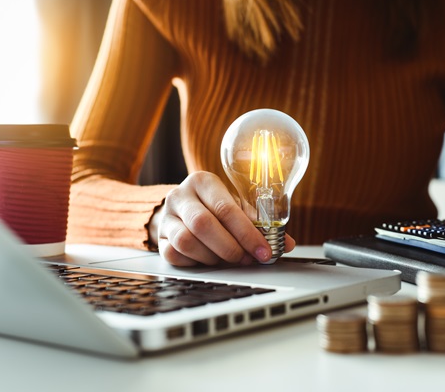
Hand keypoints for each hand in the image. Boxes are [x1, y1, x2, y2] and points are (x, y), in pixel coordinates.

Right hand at [148, 171, 295, 265]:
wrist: (182, 210)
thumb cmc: (214, 207)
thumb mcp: (236, 206)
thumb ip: (260, 222)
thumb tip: (285, 243)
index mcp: (203, 181)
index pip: (226, 208)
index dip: (247, 233)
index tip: (264, 250)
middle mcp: (180, 195)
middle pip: (203, 225)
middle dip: (230, 248)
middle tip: (246, 259)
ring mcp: (166, 217)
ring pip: (186, 241)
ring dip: (213, 256)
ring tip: (227, 258)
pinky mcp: (160, 237)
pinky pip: (174, 254)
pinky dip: (196, 262)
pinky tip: (208, 259)